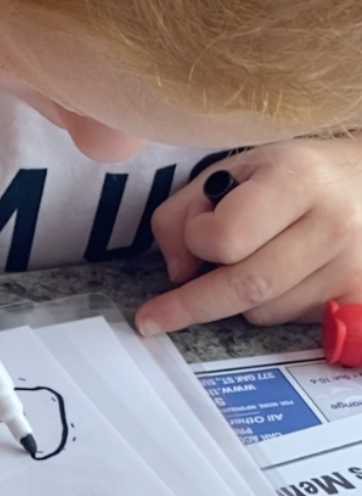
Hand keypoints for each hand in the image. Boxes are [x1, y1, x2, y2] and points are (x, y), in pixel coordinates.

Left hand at [136, 137, 361, 335]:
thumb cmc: (295, 176)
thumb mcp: (233, 171)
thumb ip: (182, 214)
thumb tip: (177, 273)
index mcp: (297, 180)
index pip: (226, 237)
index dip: (198, 240)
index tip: (196, 235)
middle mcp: (333, 225)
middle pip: (244, 287)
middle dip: (192, 304)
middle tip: (154, 318)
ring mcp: (352, 267)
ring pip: (265, 312)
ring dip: (240, 300)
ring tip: (258, 259)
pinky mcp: (360, 299)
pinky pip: (293, 324)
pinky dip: (273, 308)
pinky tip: (283, 279)